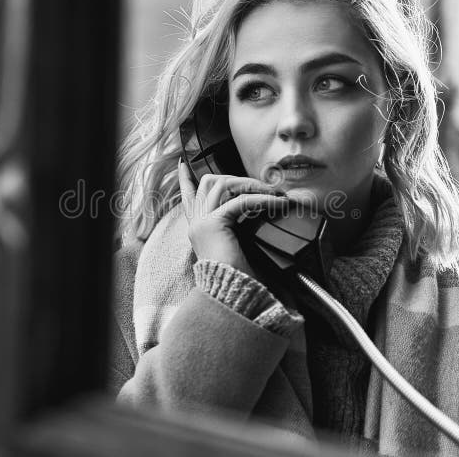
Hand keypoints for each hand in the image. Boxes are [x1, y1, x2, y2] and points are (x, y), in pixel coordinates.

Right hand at [177, 159, 289, 278]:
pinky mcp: (213, 224)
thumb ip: (238, 227)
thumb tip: (259, 212)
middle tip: (260, 185)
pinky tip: (275, 202)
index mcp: (198, 229)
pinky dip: (260, 199)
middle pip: (209, 183)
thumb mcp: (236, 246)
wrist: (231, 294)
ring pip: (221, 185)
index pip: (188, 197)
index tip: (184, 165)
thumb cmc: (237, 277)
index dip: (186, 179)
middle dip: (236, 178)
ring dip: (249, 184)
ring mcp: (202, 222)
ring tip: (270, 193)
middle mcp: (196, 223)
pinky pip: (240, 202)